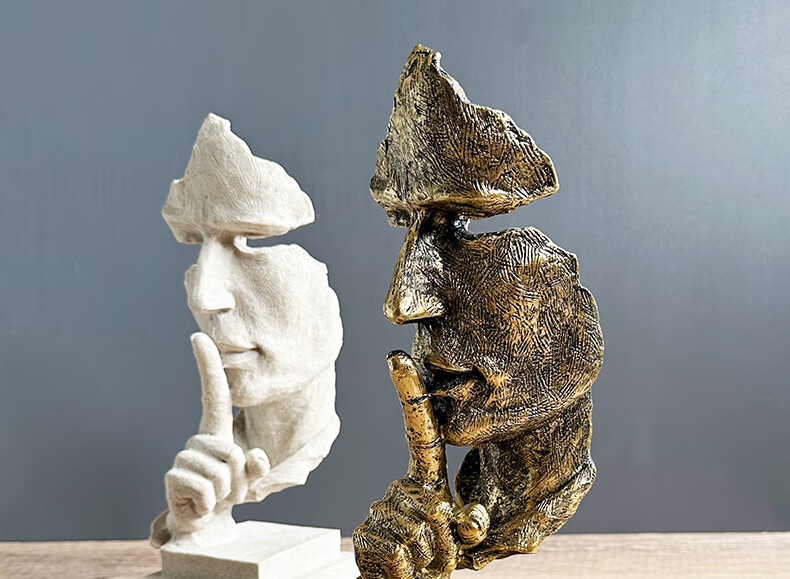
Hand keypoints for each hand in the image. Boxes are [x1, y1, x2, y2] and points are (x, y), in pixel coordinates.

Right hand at [162, 333, 269, 538]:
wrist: (202, 522)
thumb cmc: (226, 492)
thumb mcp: (248, 478)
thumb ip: (256, 467)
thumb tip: (255, 456)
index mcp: (216, 431)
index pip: (213, 393)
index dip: (207, 366)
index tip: (198, 337)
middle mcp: (198, 439)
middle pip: (232, 453)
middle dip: (238, 479)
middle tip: (226, 488)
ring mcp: (184, 457)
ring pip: (222, 474)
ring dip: (226, 493)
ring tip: (214, 496)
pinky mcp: (174, 477)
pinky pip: (207, 490)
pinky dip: (210, 504)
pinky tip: (200, 505)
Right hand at [353, 352, 488, 577]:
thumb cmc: (433, 557)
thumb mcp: (459, 536)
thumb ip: (470, 524)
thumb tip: (471, 521)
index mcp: (423, 481)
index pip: (420, 433)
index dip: (409, 393)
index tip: (397, 357)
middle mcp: (400, 488)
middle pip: (435, 509)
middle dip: (444, 542)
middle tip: (433, 550)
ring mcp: (381, 510)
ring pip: (420, 532)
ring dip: (429, 557)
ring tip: (419, 560)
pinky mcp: (367, 535)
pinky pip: (401, 550)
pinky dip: (408, 569)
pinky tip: (401, 568)